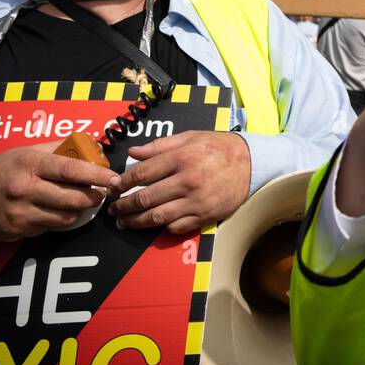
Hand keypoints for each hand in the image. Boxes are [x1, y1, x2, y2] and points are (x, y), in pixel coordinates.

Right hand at [0, 144, 119, 241]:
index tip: (114, 178)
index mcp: (29, 164)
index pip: (71, 169)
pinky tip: (54, 210)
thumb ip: (56, 149)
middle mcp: (24, 189)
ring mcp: (20, 213)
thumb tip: (89, 146)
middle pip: (74, 199)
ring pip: (66, 217)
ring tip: (81, 201)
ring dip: (79, 210)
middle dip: (94, 197)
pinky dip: (58, 219)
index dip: (97, 175)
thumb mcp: (24, 151)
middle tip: (101, 193)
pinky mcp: (18, 231)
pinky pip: (49, 227)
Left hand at [106, 130, 250, 233]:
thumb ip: (160, 145)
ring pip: (157, 217)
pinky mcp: (205, 216)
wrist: (252, 164)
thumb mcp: (190, 137)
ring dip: (136, 222)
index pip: (142, 173)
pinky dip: (162, 227)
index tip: (112, 187)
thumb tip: (133, 153)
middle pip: (145, 198)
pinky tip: (153, 224)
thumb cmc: (219, 147)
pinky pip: (177, 227)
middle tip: (112, 209)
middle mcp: (188, 180)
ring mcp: (197, 201)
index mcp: (182, 157)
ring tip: (124, 222)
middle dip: (123, 206)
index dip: (121, 182)